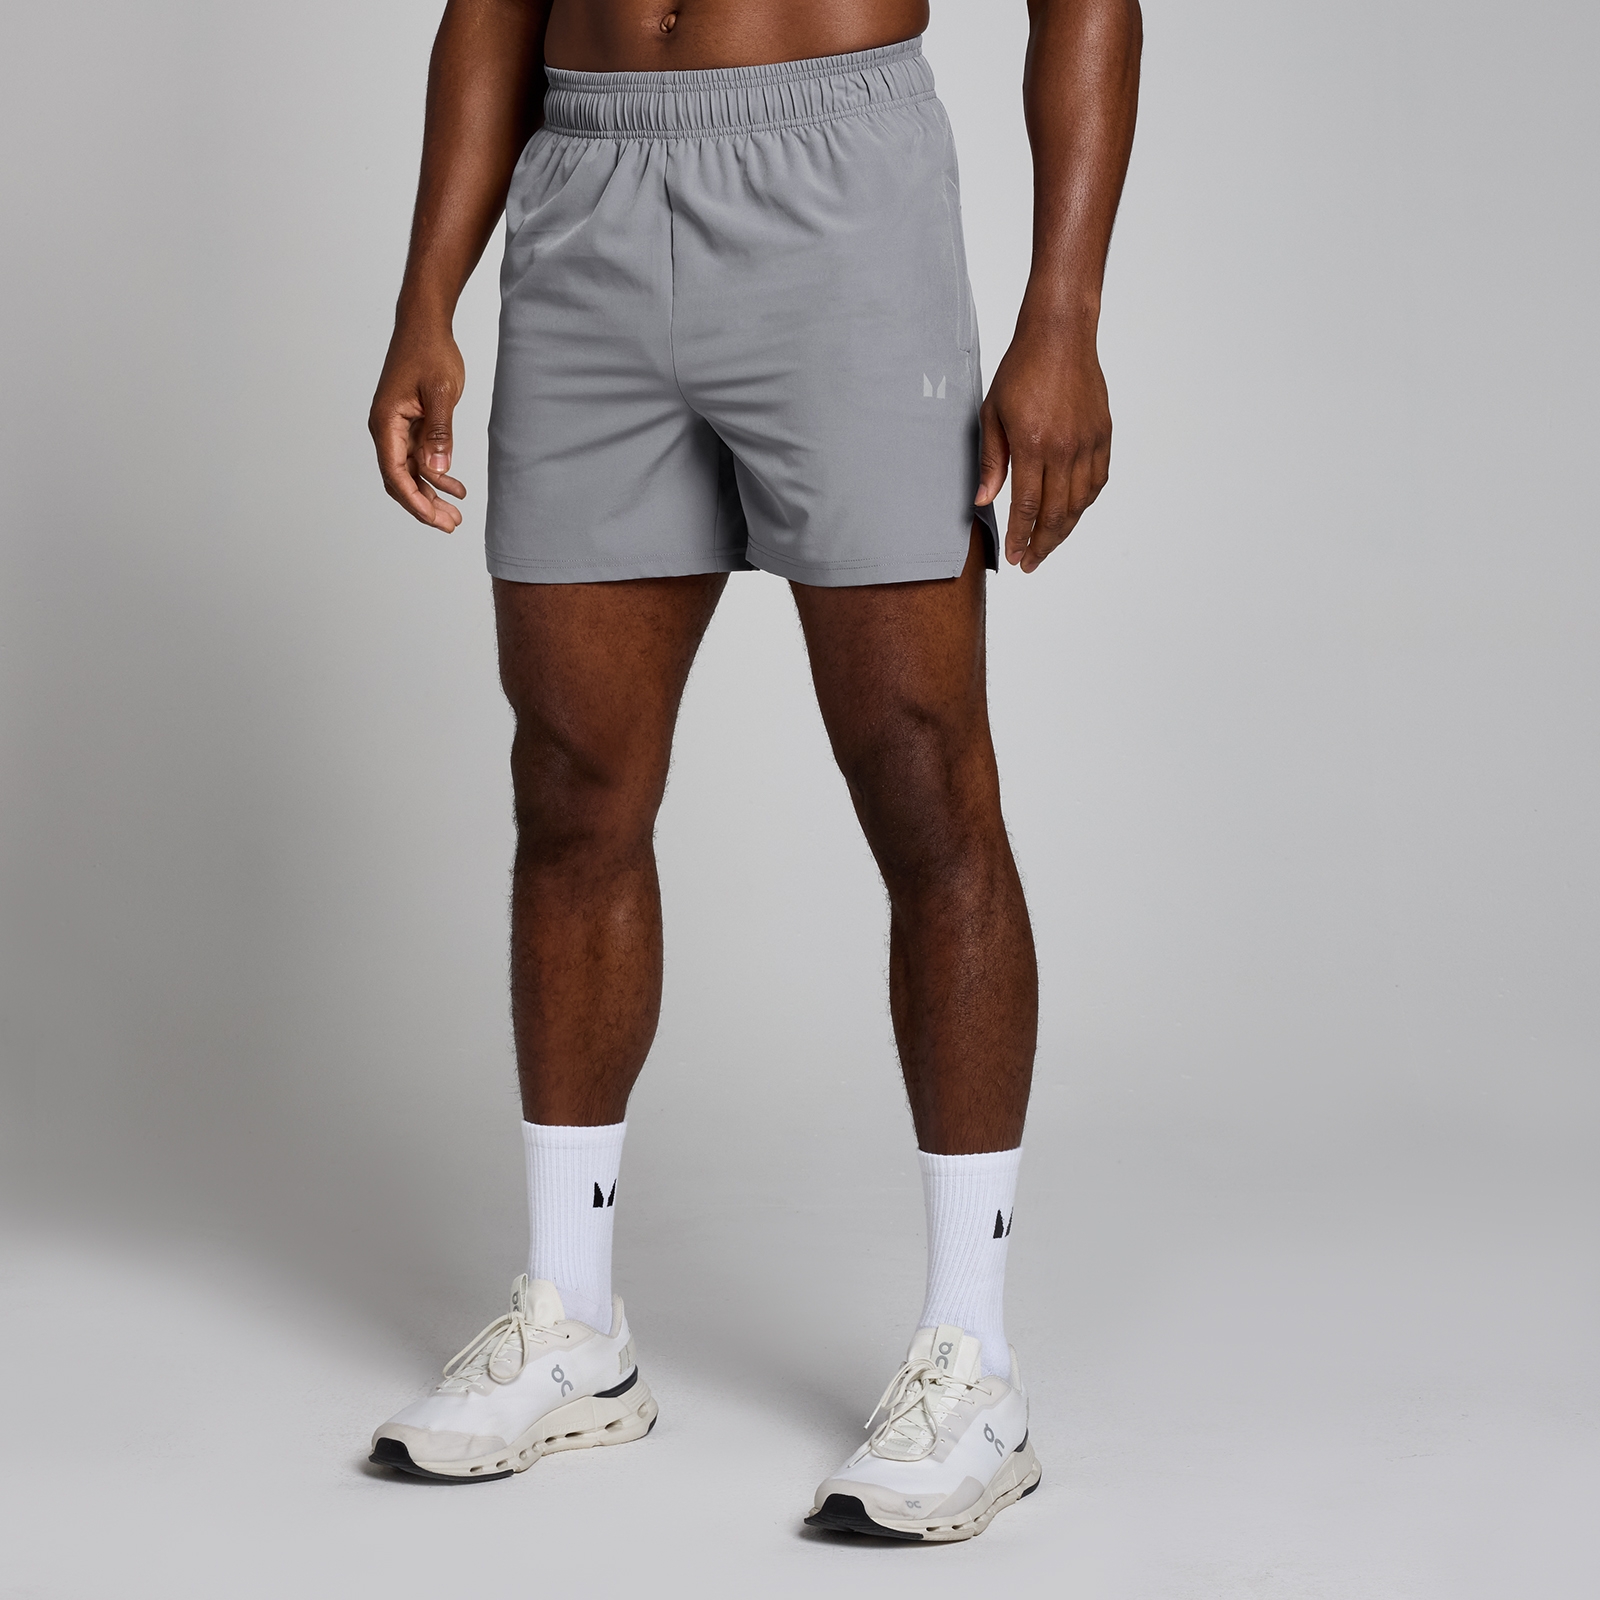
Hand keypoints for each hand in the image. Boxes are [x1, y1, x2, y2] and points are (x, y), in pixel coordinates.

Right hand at [369, 321, 467, 532]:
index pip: (395, 473)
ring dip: (432, 495)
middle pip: (400, 480)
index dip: (415, 501)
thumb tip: (437, 469)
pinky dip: (436, 475)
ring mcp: (396, 428)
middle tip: (452, 525)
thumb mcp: (441, 393)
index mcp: (386, 423)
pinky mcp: (409, 425)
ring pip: (410, 473)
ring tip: (456, 515)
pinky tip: (456, 487)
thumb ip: (440, 432)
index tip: (435, 520)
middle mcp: (386, 429)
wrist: (425, 326)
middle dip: (424, 506)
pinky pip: (419, 459)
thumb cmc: (430, 352)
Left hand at [976, 319, 1111, 572]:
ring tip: (1048, 544)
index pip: (1028, 505)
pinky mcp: (1103, 435)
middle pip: (1057, 513)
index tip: (1015, 556)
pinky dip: (1085, 503)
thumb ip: (991, 461)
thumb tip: (983, 500)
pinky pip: (1097, 481)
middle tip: (1030, 562)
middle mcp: (1065, 448)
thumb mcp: (993, 414)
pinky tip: (1072, 513)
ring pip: (1080, 502)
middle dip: (1042, 544)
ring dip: (1064, 530)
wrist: (1060, 337)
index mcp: (1033, 444)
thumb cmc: (1021, 371)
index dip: (1021, 535)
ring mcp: (1088, 443)